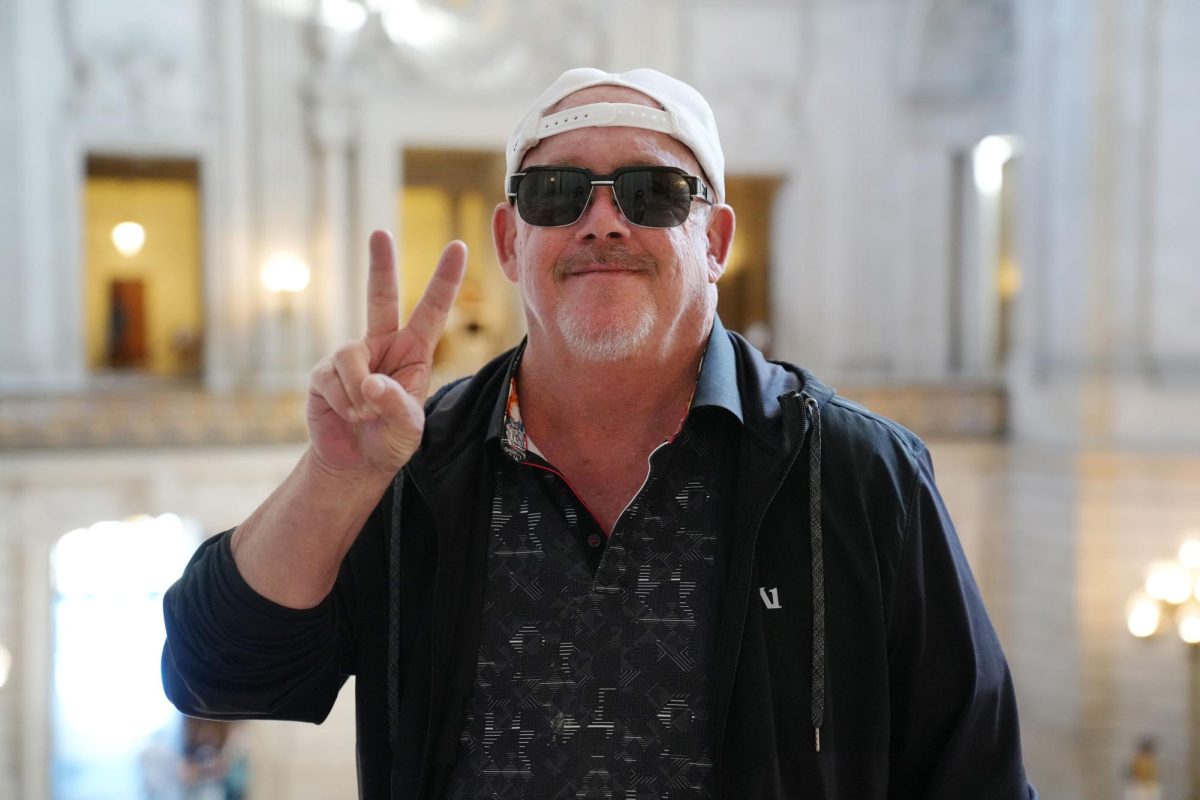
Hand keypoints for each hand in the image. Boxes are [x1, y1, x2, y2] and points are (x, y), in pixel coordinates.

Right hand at [307, 231, 466, 476]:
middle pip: (380, 297)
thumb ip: (396, 406)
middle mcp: (382, 345)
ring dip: (359, 391)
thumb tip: (370, 384)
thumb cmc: (390, 441)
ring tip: (364, 413)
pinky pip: (332, 377)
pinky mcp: (323, 372)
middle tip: (379, 233)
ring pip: (350, 354)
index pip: (431, 310)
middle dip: (380, 264)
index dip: (445, 280)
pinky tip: (347, 414)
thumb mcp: (408, 428)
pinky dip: (342, 401)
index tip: (458, 246)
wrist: (355, 462)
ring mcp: (350, 356)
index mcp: (413, 352)